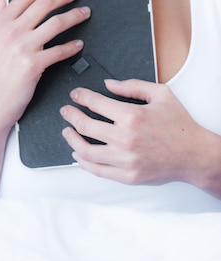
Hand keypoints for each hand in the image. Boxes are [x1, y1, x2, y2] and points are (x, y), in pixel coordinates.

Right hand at [0, 0, 90, 132]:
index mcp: (0, 23)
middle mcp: (10, 31)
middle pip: (44, 3)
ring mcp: (21, 47)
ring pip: (55, 23)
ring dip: (75, 15)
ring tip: (85, 12)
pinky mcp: (33, 65)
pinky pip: (59, 51)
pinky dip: (72, 46)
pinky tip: (79, 44)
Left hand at [60, 78, 204, 185]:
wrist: (194, 155)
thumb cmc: (179, 125)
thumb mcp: (160, 94)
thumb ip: (132, 86)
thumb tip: (108, 84)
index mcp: (132, 116)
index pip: (95, 103)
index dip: (81, 96)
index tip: (76, 95)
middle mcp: (125, 139)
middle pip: (85, 126)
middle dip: (71, 115)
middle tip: (66, 111)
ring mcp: (125, 160)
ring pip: (86, 151)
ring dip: (71, 140)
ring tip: (67, 132)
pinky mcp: (128, 176)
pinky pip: (98, 171)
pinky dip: (83, 162)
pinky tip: (78, 155)